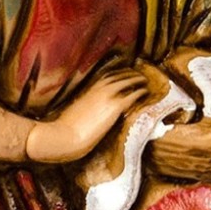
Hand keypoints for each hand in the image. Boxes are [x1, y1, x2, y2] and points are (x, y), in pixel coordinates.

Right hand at [27, 68, 148, 162]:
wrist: (65, 135)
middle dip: (130, 74)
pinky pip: (133, 95)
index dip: (119, 74)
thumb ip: (85, 104)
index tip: (125, 74)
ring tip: (145, 82)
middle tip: (139, 76)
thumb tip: (89, 108)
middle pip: (120, 75)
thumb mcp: (76, 110)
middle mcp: (99, 88)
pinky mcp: (116, 106)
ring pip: (128, 81)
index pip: (108, 75)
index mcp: (89, 88)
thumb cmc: (66, 127)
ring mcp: (108, 95)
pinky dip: (141, 92)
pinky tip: (146, 93)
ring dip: (138, 80)